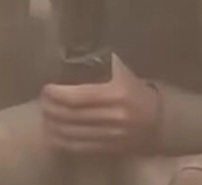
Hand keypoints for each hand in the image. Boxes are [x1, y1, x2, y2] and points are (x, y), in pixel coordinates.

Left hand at [41, 55, 159, 153]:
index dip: (57, 94)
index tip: (46, 88)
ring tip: (44, 115)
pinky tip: (53, 133)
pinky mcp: (109, 149)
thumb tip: (72, 52)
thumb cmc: (136, 91)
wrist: (159, 120)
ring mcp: (111, 136)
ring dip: (52, 125)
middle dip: (51, 108)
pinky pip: (79, 148)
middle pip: (71, 116)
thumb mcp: (123, 73)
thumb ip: (103, 63)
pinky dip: (62, 141)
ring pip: (72, 134)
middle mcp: (114, 117)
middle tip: (42, 101)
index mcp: (116, 94)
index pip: (78, 97)